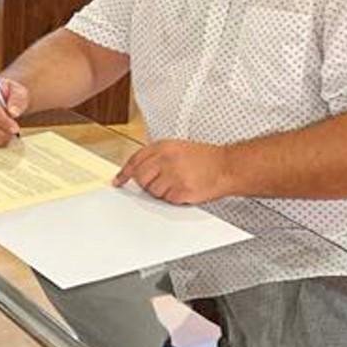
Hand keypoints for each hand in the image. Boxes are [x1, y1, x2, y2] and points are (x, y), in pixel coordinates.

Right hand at [0, 78, 29, 146]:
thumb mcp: (20, 93)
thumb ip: (17, 99)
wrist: (9, 103)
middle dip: (0, 130)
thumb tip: (13, 111)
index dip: (1, 120)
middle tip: (13, 133)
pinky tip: (2, 139)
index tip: (14, 128)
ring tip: (9, 136)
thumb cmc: (12, 97)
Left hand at [113, 139, 234, 204]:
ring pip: (152, 191)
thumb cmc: (206, 158)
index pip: (135, 160)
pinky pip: (166, 200)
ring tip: (178, 183)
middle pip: (140, 178)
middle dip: (146, 183)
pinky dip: (173, 198)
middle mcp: (166, 159)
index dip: (124, 173)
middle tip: (161, 182)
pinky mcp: (180, 190)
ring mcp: (173, 175)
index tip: (118, 181)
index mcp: (163, 146)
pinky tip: (185, 189)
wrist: (227, 166)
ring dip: (162, 192)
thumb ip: (157, 157)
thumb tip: (138, 171)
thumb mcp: (179, 148)